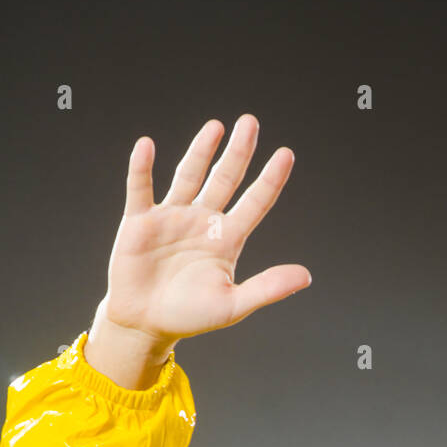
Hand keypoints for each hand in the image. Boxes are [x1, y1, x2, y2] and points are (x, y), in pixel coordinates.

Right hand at [89, 116, 310, 375]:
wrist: (145, 324)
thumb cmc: (190, 316)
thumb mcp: (233, 305)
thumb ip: (268, 288)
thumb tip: (307, 276)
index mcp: (227, 239)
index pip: (255, 202)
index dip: (270, 179)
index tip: (286, 154)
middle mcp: (202, 221)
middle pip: (225, 179)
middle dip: (239, 152)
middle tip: (251, 122)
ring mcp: (172, 217)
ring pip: (189, 176)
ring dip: (201, 151)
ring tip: (216, 127)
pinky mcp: (140, 221)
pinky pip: (141, 188)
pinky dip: (142, 169)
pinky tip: (147, 147)